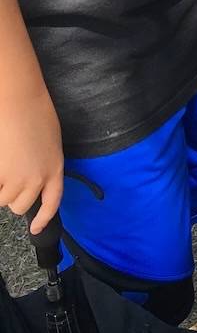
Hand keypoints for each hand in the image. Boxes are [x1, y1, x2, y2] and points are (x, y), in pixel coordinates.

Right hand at [0, 83, 62, 233]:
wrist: (21, 103)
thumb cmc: (36, 115)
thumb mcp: (49, 144)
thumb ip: (45, 165)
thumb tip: (36, 180)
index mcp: (55, 170)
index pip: (52, 203)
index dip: (44, 219)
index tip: (36, 228)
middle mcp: (38, 179)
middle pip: (20, 205)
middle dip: (13, 195)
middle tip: (11, 175)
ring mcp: (17, 180)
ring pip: (3, 198)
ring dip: (1, 186)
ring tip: (5, 162)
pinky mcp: (1, 177)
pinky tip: (1, 161)